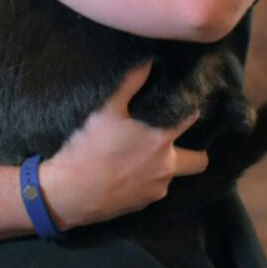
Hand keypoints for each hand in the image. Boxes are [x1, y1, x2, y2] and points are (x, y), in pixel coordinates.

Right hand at [38, 62, 206, 229]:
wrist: (68, 193)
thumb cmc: (88, 148)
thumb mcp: (105, 109)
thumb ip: (131, 82)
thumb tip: (149, 61)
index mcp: (162, 140)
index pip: (192, 120)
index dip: (191, 109)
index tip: (186, 104)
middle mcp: (166, 168)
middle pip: (198, 161)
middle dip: (195, 151)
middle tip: (177, 139)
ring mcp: (156, 190)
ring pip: (173, 176)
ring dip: (166, 165)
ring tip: (146, 155)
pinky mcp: (142, 206)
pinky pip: (154, 190)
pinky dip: (148, 181)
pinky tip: (130, 172)